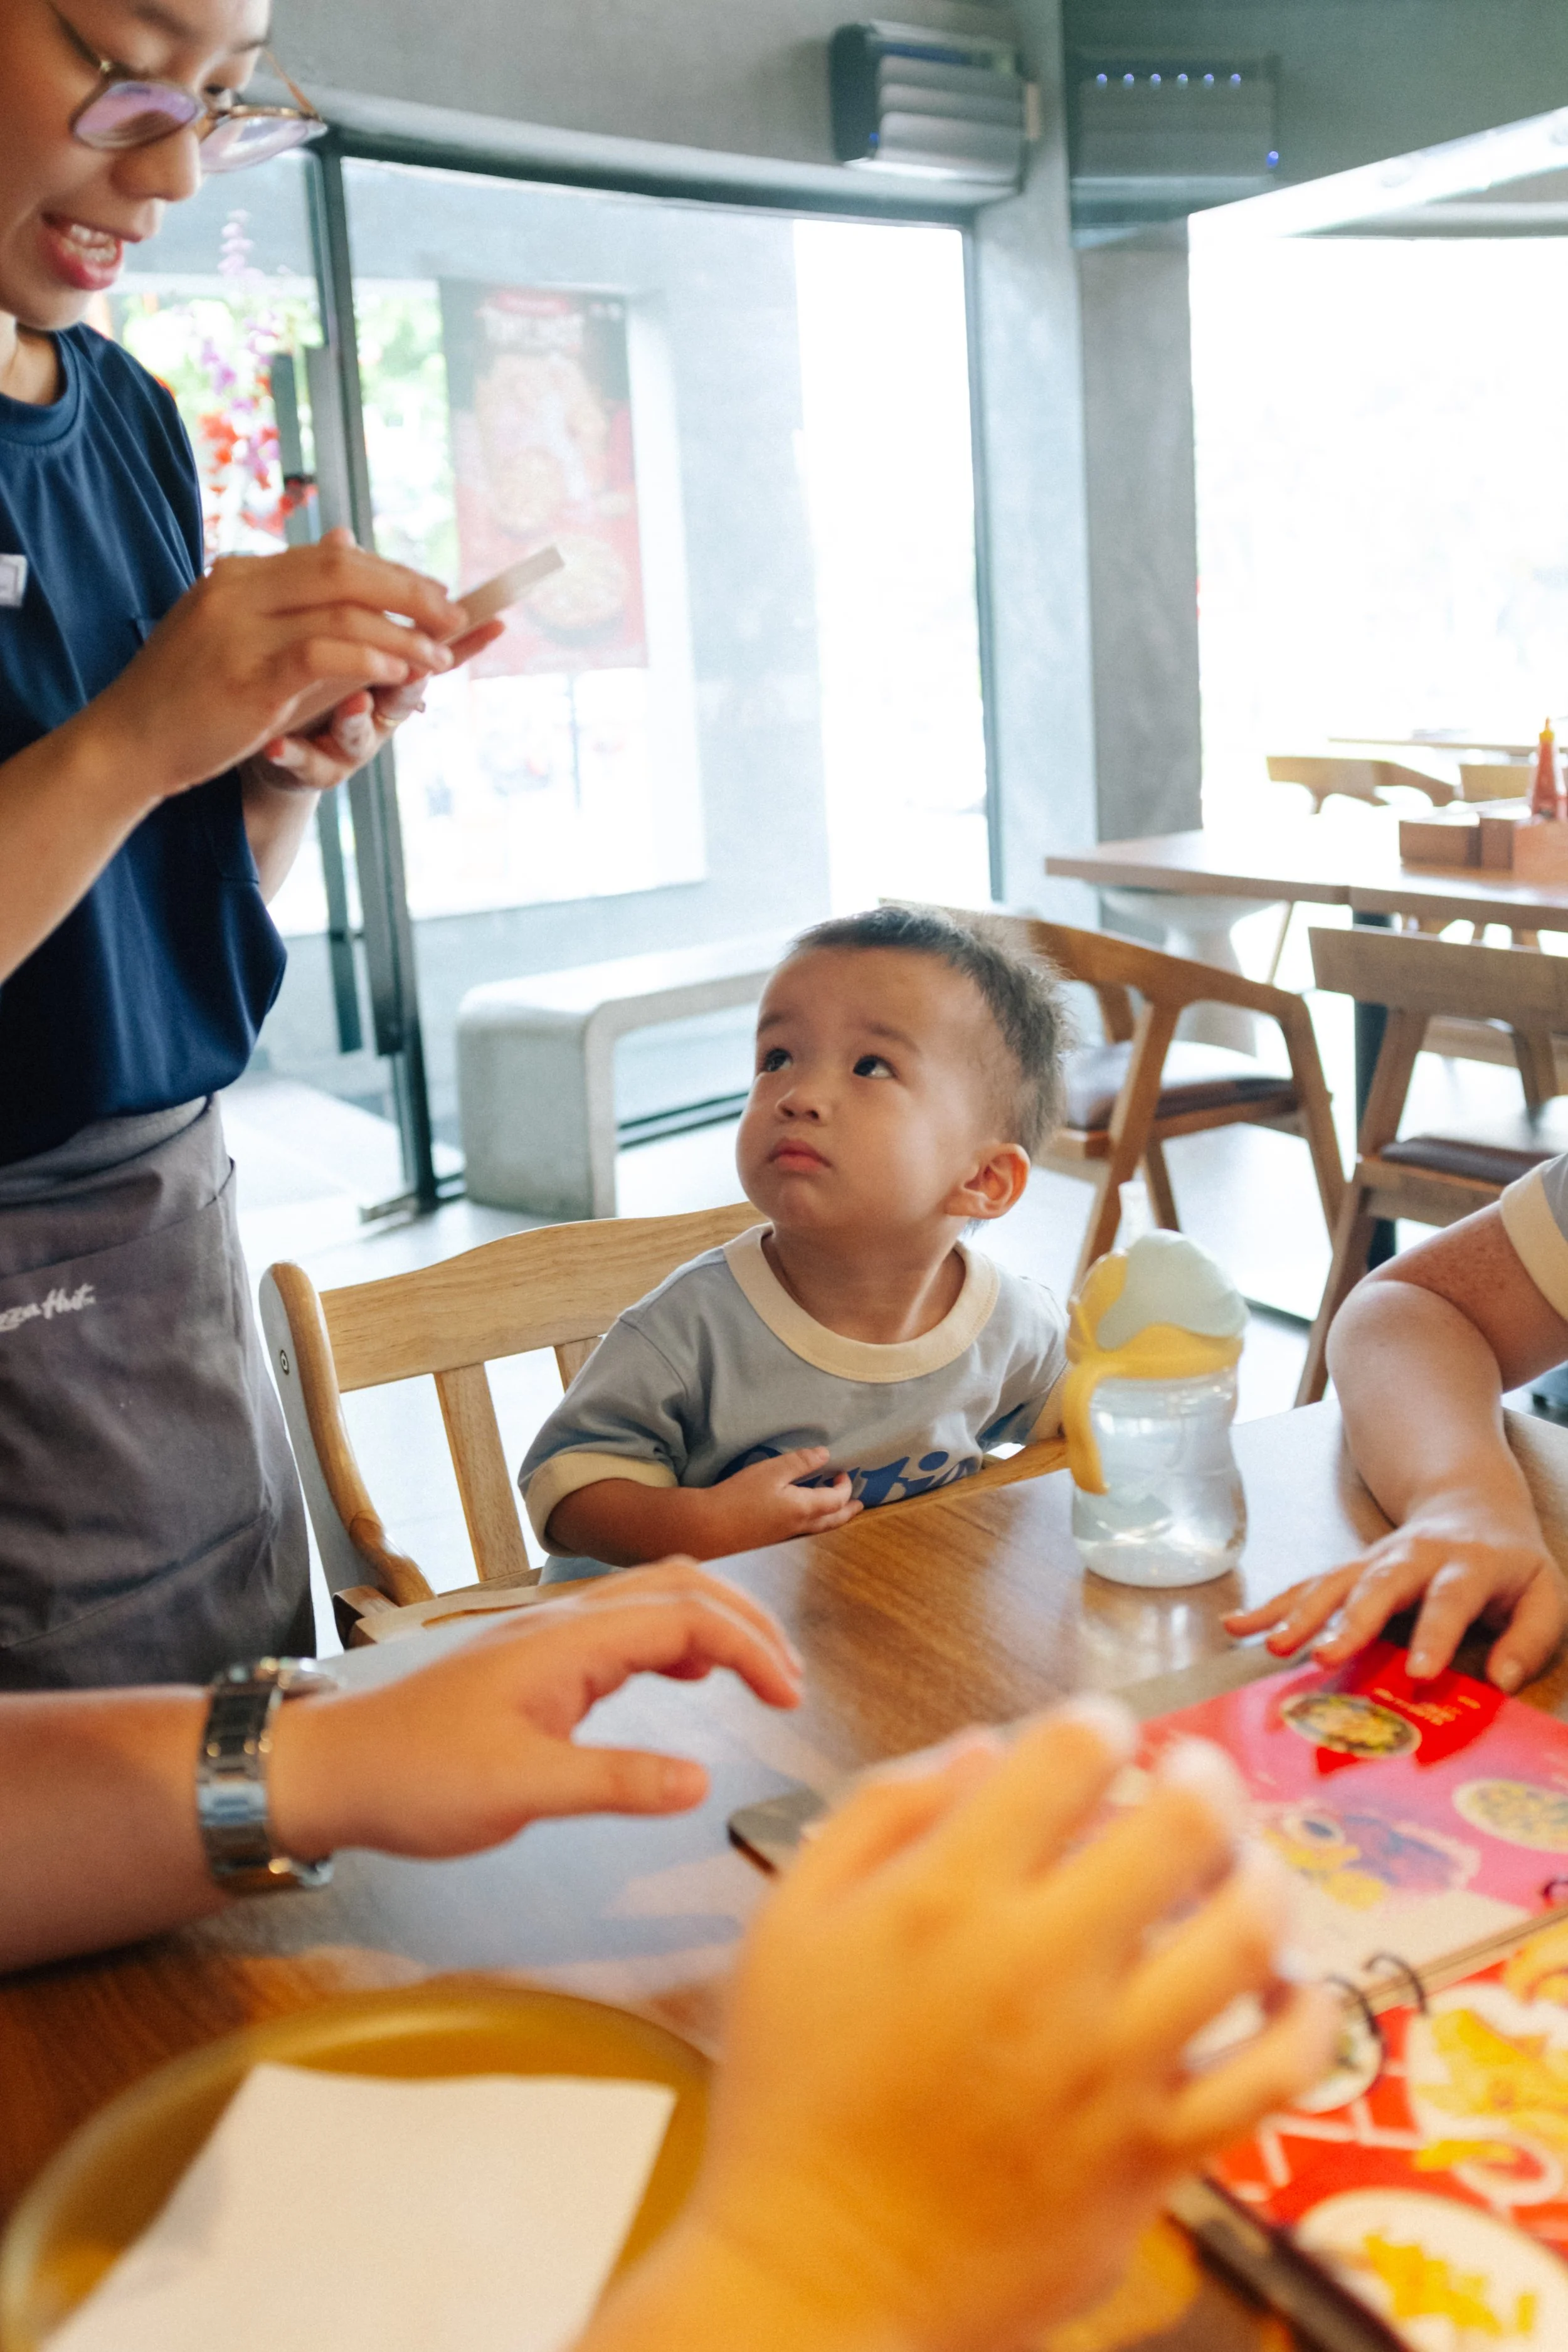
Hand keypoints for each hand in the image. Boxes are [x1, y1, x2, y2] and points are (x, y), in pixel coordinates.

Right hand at [78, 532, 469, 804]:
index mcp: (238, 575)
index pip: (329, 558)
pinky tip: (405, 672)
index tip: (432, 594)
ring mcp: (240, 627)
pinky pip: (326, 651)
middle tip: (456, 614)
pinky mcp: (249, 673)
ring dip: (404, 630)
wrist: (126, 742)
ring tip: (443, 653)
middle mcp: (238, 587)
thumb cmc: (188, 697)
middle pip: (344, 568)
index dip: (389, 573)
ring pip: (343, 607)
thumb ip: (296, 609)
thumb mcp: (240, 639)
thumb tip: (351, 563)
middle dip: (409, 589)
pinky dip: (374, 656)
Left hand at [250, 607, 506, 795]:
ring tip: (353, 704)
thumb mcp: (320, 628)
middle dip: (410, 681)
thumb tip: (344, 536)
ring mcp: (342, 742)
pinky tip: (275, 748)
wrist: (257, 735)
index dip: (461, 639)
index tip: (495, 624)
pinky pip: (303, 763)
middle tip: (417, 666)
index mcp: (384, 672)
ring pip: (360, 735)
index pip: (424, 651)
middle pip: (403, 697)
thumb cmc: (301, 675)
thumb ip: (340, 591)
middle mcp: (372, 709)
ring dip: (357, 719)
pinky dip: (292, 755)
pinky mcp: (305, 767)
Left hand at [268, 1560, 802, 1860]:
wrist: (334, 1767)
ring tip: (756, 1677)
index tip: (789, 1700)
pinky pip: (623, 1625)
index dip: (751, 1649)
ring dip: (713, 1625)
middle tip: (789, 1680)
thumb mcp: (520, 1793)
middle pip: (679, 1584)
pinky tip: (684, 1674)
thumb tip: (700, 1783)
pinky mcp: (538, 1659)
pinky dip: (673, 1637)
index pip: (686, 1615)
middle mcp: (562, 1621)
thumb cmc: (416, 1777)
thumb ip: (613, 1783)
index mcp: (567, 1641)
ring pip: (652, 1597)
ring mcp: (548, 1636)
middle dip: (746, 1622)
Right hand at [657, 1708, 1334, 2351]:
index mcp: (946, 1897)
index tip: (1100, 1740)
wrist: (814, 2276)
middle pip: (1184, 1824)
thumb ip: (881, 1810)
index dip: (1100, 1725)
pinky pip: (1272, 2073)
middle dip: (1204, 1777)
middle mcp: (1040, 1968)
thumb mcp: (791, 1921)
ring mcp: (1110, 2066)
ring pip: (1247, 1934)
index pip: (1071, 1752)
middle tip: (1196, 1779)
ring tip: (1243, 1869)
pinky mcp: (1152, 2154)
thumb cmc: (795, 2098)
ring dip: (1261, 1878)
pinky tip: (1286, 1985)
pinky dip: (1303, 2015)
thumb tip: (983, 1747)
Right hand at [697, 1448, 863, 1553]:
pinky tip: (805, 1520)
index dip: (844, 1487)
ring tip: (837, 1514)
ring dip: (833, 1520)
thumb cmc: (740, 1496)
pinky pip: (804, 1534)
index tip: (843, 1472)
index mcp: (804, 1509)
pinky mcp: (771, 1542)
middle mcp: (800, 1527)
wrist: (708, 1528)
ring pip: (819, 1531)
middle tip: (859, 1505)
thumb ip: (799, 1462)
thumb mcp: (771, 1471)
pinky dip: (815, 1526)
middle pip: (833, 1521)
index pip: (836, 1500)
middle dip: (847, 1511)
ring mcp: (785, 1538)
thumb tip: (826, 1455)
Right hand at [1225, 1498, 1567, 1691]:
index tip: (1418, 1675)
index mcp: (1468, 1564)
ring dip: (1302, 1613)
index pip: (1450, 1599)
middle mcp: (1414, 1557)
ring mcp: (1375, 1560)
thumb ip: (1531, 1639)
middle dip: (1349, 1620)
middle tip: (1323, 1655)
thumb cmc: (1510, 1565)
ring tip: (1275, 1647)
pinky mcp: (1350, 1569)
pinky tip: (1238, 1626)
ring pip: (1334, 1582)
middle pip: (1379, 1584)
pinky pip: (1307, 1585)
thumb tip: (1501, 1682)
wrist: (1470, 1504)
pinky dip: (1272, 1605)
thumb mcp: (1546, 1595)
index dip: (1434, 1634)